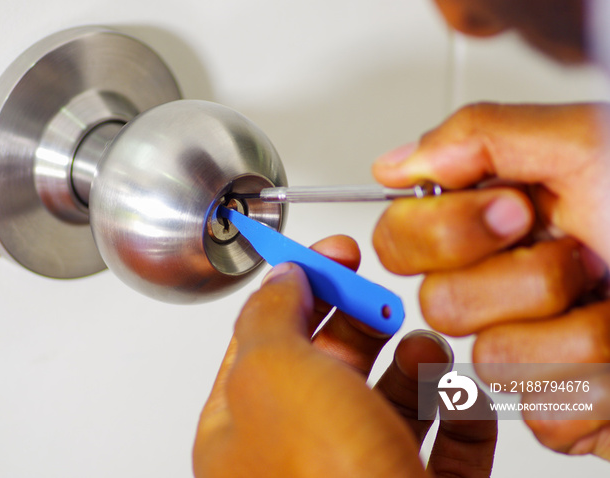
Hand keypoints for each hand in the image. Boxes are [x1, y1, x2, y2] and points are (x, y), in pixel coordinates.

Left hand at [193, 236, 495, 477]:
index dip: (300, 285)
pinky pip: (447, 445)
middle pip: (332, 363)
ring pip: (391, 401)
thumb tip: (279, 278)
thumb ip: (270, 317)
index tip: (334, 252)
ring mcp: (365, 477)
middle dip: (361, 322)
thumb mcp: (275, 375)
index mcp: (246, 426)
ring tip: (424, 353)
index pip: (267, 336)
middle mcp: (302, 453)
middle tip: (382, 300)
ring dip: (413, 366)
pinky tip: (463, 399)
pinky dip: (459, 415)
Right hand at [372, 102, 609, 458]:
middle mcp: (500, 284)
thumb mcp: (588, 146)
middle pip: (439, 304)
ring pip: (492, 360)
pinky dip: (599, 387)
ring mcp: (527, 346)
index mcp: (494, 224)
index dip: (445, 232)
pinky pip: (541, 411)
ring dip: (576, 333)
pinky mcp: (557, 406)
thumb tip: (395, 164)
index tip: (517, 212)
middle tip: (584, 255)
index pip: (399, 237)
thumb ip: (481, 137)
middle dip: (525, 280)